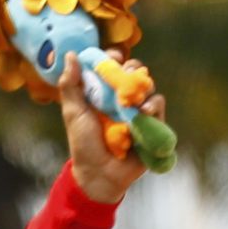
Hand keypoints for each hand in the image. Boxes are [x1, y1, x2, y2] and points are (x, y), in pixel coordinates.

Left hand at [56, 57, 153, 204]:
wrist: (98, 174)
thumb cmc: (83, 144)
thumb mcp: (74, 113)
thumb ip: (70, 86)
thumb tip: (69, 55)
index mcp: (102, 92)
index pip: (112, 67)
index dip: (113, 58)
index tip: (112, 56)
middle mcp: (121, 98)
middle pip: (133, 72)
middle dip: (131, 69)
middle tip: (125, 72)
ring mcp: (138, 109)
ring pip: (148, 86)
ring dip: (142, 85)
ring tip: (132, 96)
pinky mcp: (152, 123)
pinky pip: (158, 106)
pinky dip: (152, 104)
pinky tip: (142, 111)